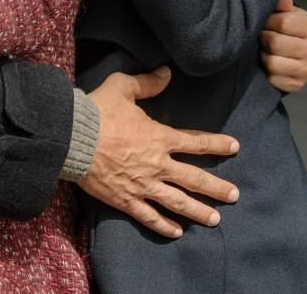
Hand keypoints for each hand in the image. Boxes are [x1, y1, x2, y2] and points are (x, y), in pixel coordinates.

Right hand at [80, 68, 240, 237]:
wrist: (71, 138)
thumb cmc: (97, 111)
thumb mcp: (123, 87)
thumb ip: (147, 83)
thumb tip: (166, 73)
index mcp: (159, 137)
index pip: (197, 142)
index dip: (218, 144)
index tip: (235, 147)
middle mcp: (157, 164)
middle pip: (194, 179)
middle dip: (217, 188)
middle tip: (234, 196)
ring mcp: (142, 185)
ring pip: (177, 202)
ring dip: (198, 211)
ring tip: (215, 220)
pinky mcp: (125, 200)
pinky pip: (149, 217)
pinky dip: (164, 226)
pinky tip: (176, 233)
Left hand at [260, 0, 306, 92]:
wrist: (292, 50)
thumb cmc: (285, 26)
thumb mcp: (286, 11)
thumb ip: (282, 1)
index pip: (282, 23)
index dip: (268, 21)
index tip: (267, 22)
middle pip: (275, 44)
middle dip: (263, 38)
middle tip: (263, 36)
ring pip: (272, 62)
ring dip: (263, 55)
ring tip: (266, 50)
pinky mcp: (297, 84)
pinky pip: (273, 79)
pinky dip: (266, 72)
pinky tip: (270, 64)